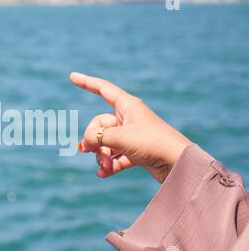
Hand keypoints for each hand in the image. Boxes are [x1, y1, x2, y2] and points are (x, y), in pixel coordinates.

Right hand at [71, 72, 191, 182]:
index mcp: (128, 105)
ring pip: (107, 142)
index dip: (86, 82)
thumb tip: (84, 145)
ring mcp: (133, 136)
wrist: (178, 164)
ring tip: (103, 167)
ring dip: (101, 156)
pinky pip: (116, 157)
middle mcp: (130, 118)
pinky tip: (103, 174)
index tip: (72, 76)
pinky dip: (109, 165)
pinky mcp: (137, 152)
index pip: (102, 89)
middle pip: (100, 124)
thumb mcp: (119, 138)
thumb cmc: (151, 143)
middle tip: (90, 152)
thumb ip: (96, 138)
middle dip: (94, 140)